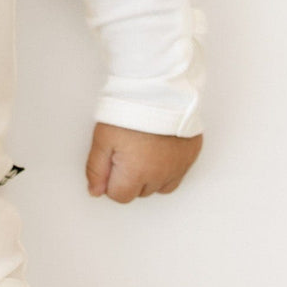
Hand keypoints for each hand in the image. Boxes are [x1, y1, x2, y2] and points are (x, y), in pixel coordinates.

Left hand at [85, 122, 201, 202]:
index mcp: (136, 174)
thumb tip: (95, 191)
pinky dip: (168, 166)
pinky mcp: (191, 155)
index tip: (110, 161)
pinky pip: (178, 172)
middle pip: (141, 192)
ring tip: (142, 149)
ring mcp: (178, 167)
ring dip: (150, 175)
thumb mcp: (102, 138)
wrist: (158, 90)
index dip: (110, 180)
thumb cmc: (129, 111)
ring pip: (160, 185)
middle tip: (126, 149)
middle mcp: (160, 176)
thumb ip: (96, 169)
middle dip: (130, 178)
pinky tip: (159, 149)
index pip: (120, 196)